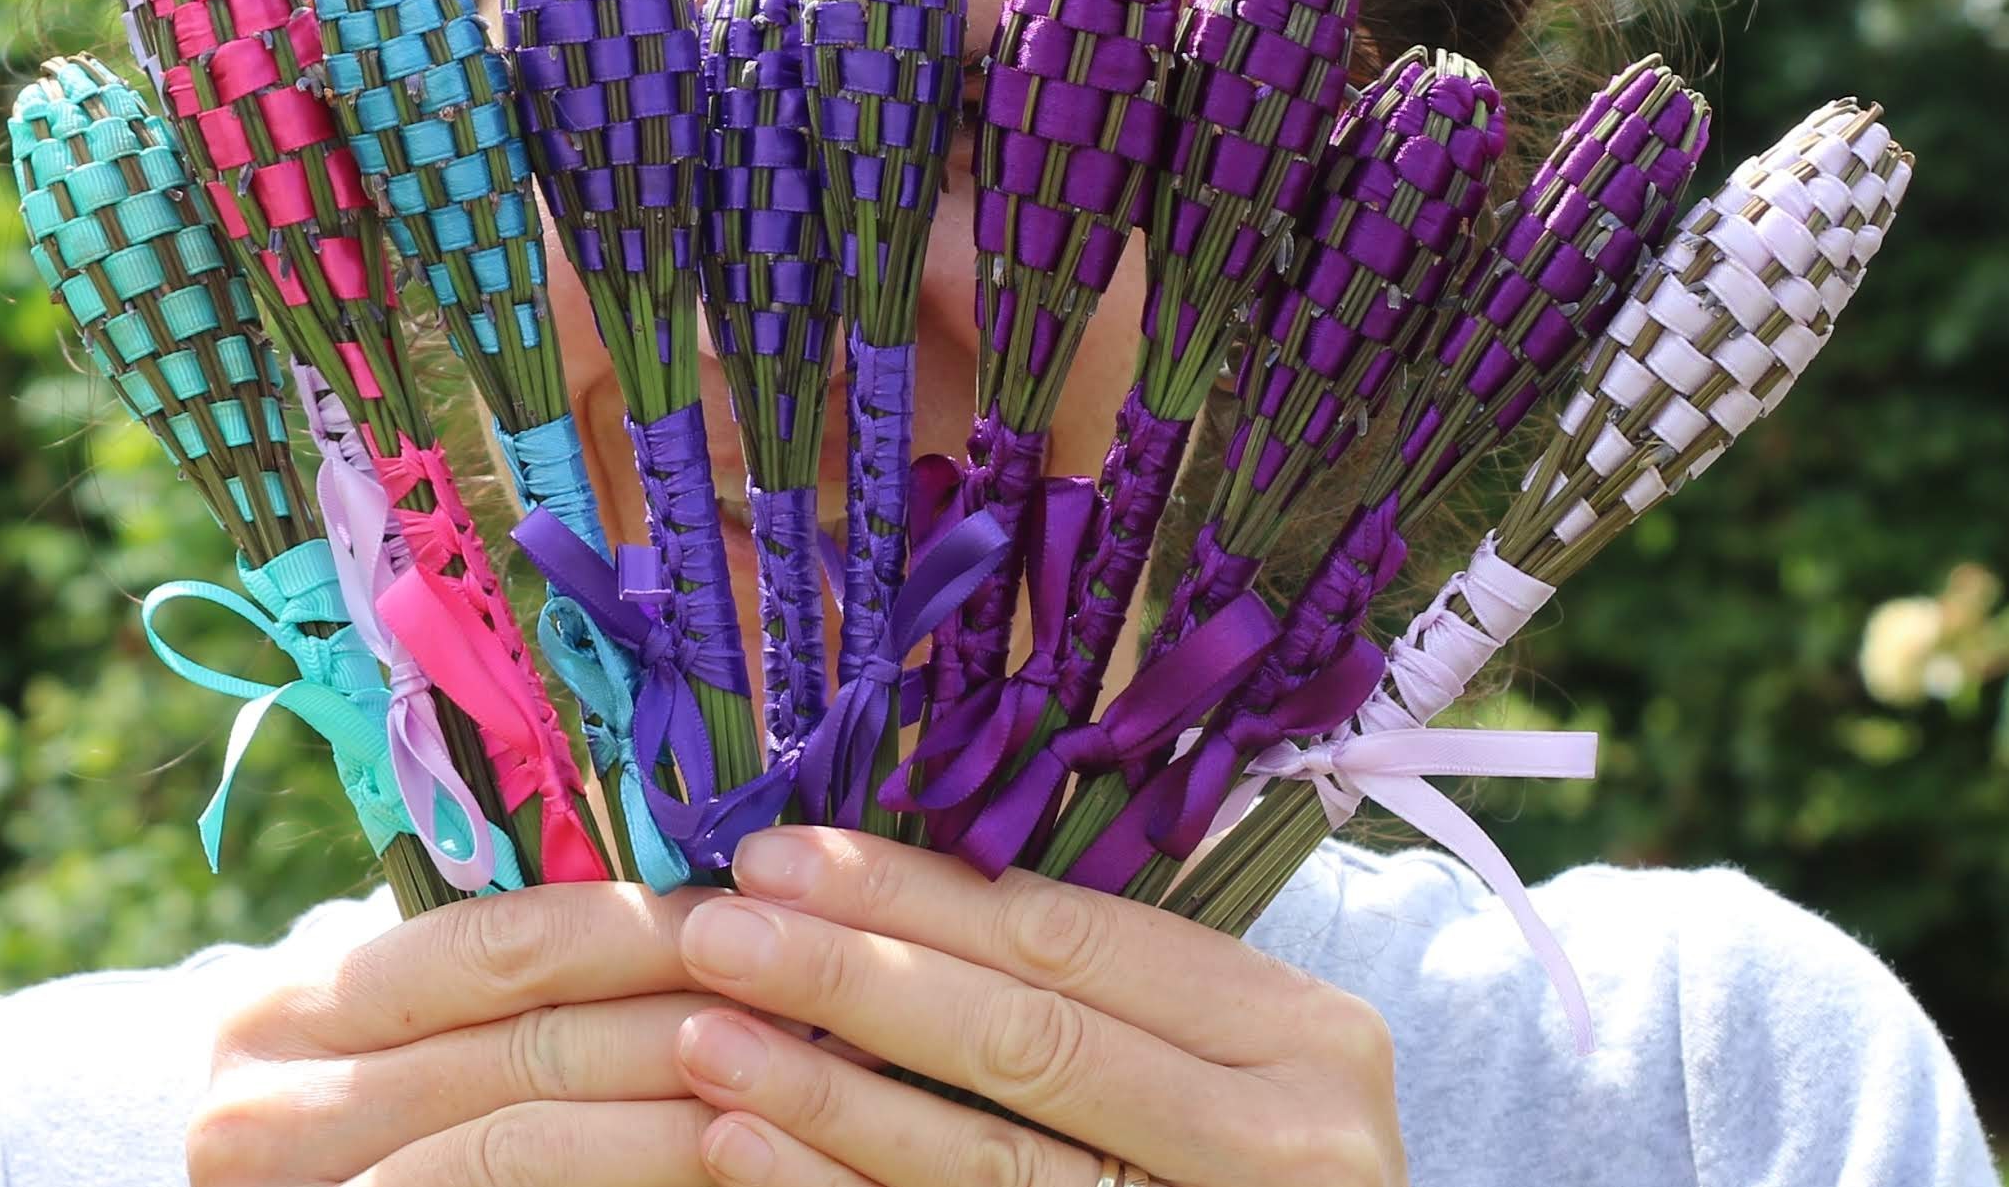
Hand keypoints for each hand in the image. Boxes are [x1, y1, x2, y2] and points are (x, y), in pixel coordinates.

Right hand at [190, 879, 744, 1185]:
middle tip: (805, 1002)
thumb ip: (476, 975)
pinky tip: (718, 1166)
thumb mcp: (372, 1025)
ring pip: (532, 1147)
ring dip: (680, 1116)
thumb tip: (671, 892)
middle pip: (528, 1048)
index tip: (749, 914)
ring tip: (787, 1086)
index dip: (639, 928)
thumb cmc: (342, 1106)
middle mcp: (273, 1114)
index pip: (495, 945)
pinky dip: (636, 1183)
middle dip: (685, 1018)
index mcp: (282, 1014)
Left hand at [665, 829, 1402, 1186]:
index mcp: (1304, 1037)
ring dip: (827, 1093)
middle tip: (716, 928)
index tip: (784, 854)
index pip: (1078, 942)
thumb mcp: (1241, 1064)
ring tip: (704, 1038)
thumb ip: (1112, 989)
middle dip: (855, 975)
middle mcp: (1279, 1140)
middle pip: (1028, 1038)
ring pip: (987, 1160)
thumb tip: (901, 891)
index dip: (921, 894)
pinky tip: (743, 1152)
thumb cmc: (1261, 1164)